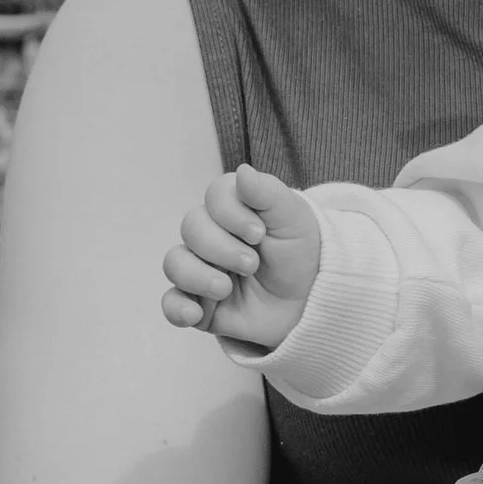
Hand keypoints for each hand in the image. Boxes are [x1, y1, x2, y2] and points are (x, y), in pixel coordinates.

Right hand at [161, 163, 326, 352]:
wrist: (311, 303)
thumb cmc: (300, 255)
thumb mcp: (294, 220)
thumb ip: (267, 193)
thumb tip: (242, 171)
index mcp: (233, 209)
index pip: (214, 197)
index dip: (231, 214)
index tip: (259, 234)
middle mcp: (211, 235)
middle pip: (191, 227)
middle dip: (221, 247)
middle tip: (252, 265)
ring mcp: (202, 268)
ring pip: (175, 263)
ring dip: (199, 276)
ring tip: (227, 289)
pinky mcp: (198, 302)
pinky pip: (171, 303)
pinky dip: (177, 308)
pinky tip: (196, 313)